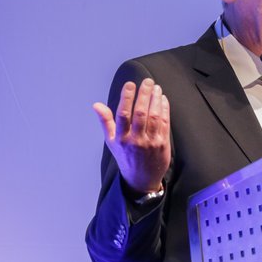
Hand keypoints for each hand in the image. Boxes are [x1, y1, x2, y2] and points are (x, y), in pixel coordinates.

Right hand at [92, 78, 170, 194]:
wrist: (141, 179)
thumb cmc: (125, 157)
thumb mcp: (111, 141)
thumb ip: (105, 121)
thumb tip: (96, 105)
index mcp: (120, 138)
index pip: (123, 114)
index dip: (126, 98)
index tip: (130, 84)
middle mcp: (135, 140)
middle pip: (140, 113)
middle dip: (144, 95)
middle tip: (147, 81)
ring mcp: (150, 142)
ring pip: (154, 117)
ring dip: (155, 100)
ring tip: (156, 88)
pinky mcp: (163, 144)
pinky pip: (164, 123)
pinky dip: (164, 109)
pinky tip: (162, 99)